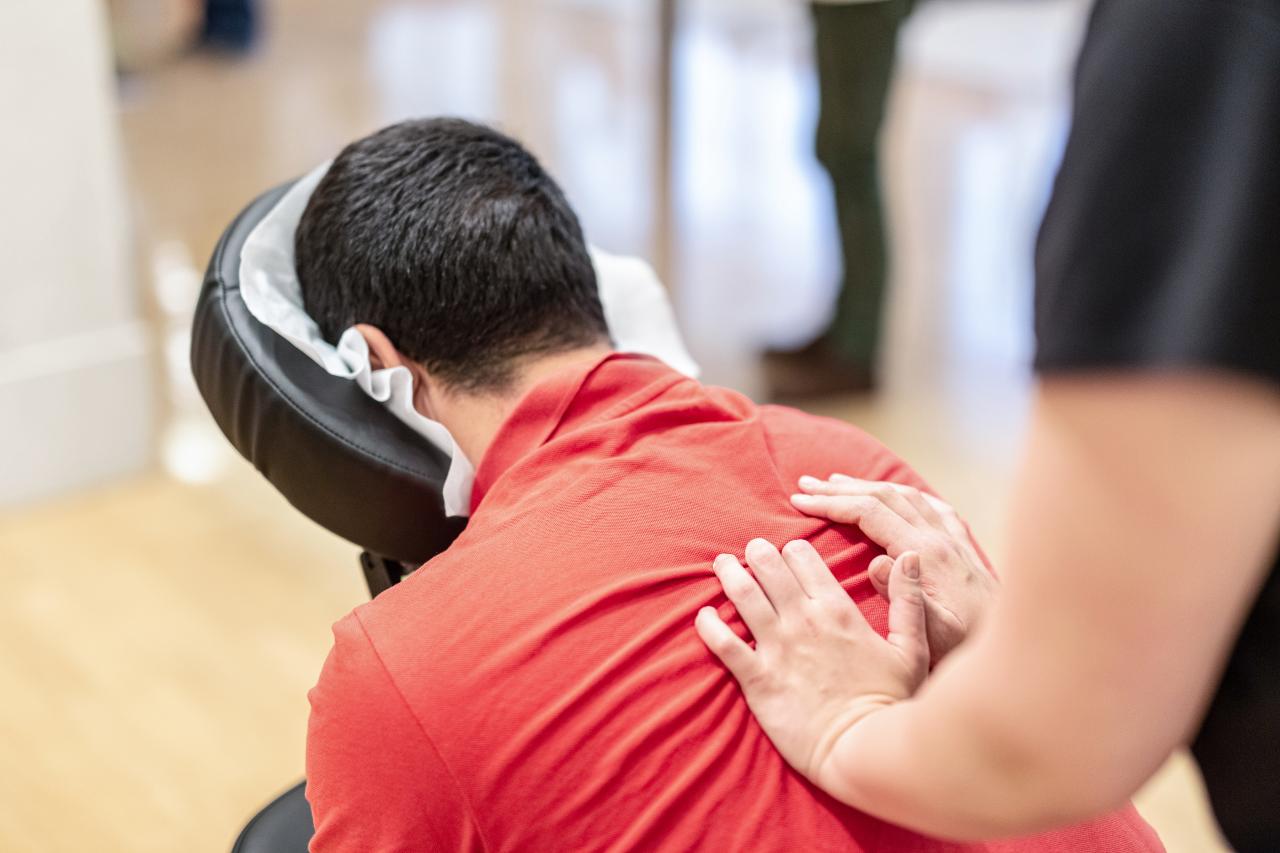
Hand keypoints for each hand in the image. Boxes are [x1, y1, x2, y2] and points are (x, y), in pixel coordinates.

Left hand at [695, 539, 927, 787]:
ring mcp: (778, 648)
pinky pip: (723, 644)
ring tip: (721, 565)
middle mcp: (803, 621)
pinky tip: (703, 615)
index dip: (792, 550)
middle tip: (749, 550)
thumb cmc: (891, 702)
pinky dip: (709, 625)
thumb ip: (908, 600)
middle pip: (769, 569)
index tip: (786, 552)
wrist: (862, 750)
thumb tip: (910, 556)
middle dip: (756, 553)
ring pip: (743, 595)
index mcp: (837, 610)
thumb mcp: (912, 649)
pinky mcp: (758, 678)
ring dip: (729, 575)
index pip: (804, 559)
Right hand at [791, 475, 997, 662]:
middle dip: (841, 488)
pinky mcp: (966, 552)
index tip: (800, 500)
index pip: (871, 513)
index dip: (832, 503)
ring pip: (906, 497)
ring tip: (838, 482)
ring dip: (869, 486)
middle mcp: (941, 540)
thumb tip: (877, 562)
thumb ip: (907, 600)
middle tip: (805, 483)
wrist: (1023, 653)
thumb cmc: (972, 652)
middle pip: (885, 497)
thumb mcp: (936, 637)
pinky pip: (933, 508)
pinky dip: (906, 496)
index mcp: (927, 556)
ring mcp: (956, 542)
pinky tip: (901, 498)